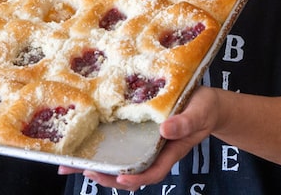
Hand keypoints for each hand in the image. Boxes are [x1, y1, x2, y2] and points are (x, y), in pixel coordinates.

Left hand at [59, 86, 218, 189]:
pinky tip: (85, 143)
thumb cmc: (205, 108)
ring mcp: (145, 142)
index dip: (136, 179)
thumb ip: (185, 123)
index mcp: (170, 151)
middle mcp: (154, 150)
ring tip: (73, 164)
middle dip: (106, 175)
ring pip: (121, 160)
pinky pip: (120, 143)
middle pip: (129, 172)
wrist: (207, 102)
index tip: (120, 179)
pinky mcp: (138, 130)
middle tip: (83, 171)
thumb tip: (165, 131)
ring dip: (99, 164)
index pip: (152, 172)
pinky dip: (102, 145)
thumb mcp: (199, 112)